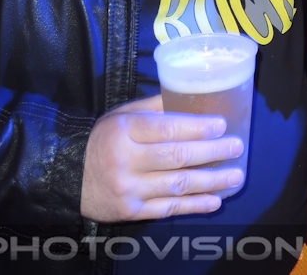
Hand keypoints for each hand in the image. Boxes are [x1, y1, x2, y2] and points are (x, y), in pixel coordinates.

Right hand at [80, 94, 244, 221]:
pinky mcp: (130, 211)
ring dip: (211, 181)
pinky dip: (194, 205)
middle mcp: (125, 160)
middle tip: (237, 147)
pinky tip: (215, 201)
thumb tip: (193, 95)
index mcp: (124, 131)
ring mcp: (128, 189)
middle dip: (212, 153)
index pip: (166, 129)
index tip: (222, 125)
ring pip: (177, 185)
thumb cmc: (105, 139)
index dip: (197, 128)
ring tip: (236, 176)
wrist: (69, 176)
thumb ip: (156, 107)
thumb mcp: (123, 115)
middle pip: (176, 157)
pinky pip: (168, 208)